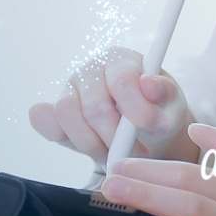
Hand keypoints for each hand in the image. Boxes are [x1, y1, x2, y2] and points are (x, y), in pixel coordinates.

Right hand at [28, 47, 197, 163]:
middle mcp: (90, 70)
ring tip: (112, 155)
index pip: (122, 80)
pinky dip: (58, 135)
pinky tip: (87, 147)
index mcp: (120, 60)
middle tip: (133, 153)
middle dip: (114, 137)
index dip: (135, 109)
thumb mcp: (172, 103)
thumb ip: (165, 94)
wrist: (143, 126)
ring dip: (91, 144)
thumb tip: (149, 84)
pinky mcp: (54, 110)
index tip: (148, 129)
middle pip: (93, 105)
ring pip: (66, 113)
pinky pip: (43, 119)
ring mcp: (69, 89)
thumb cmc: (157, 109)